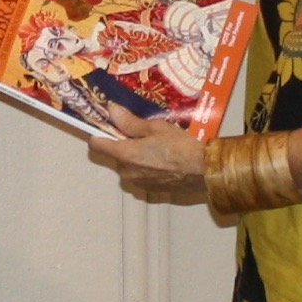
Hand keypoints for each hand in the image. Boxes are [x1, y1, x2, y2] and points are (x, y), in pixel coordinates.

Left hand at [84, 109, 210, 203]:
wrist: (204, 171)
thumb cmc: (181, 147)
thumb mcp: (155, 127)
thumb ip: (129, 121)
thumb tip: (111, 110)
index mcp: (125, 155)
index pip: (96, 145)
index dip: (99, 133)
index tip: (107, 125)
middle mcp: (126, 172)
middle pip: (114, 155)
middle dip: (123, 144)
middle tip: (141, 133)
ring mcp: (137, 183)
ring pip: (128, 166)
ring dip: (136, 157)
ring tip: (156, 147)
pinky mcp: (149, 190)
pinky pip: (140, 175)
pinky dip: (146, 167)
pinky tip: (162, 160)